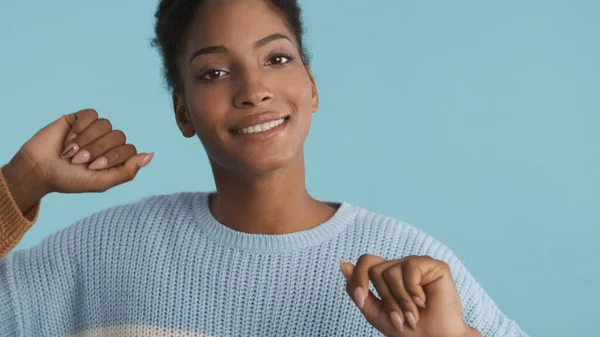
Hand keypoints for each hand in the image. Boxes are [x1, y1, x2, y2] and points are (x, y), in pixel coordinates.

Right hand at [3, 109, 152, 212]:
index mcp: (117, 159)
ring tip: (71, 153)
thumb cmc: (70, 180)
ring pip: (105, 125)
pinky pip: (91, 115)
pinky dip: (81, 128)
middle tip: (79, 161)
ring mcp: (95, 130)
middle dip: (97, 150)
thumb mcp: (102, 182)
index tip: (93, 167)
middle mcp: (108, 143)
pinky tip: (69, 139)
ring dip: (87, 140)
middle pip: (119, 136)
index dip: (112, 157)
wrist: (38, 170)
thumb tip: (150, 155)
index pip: (130, 149)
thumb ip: (128, 171)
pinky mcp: (80, 119)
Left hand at [340, 254, 479, 336]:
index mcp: (388, 275)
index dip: (358, 279)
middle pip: (375, 270)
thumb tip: (343, 263)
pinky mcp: (434, 266)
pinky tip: (423, 302)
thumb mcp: (375, 312)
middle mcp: (401, 266)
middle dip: (384, 299)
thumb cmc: (408, 330)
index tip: (362, 302)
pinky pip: (410, 268)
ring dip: (400, 301)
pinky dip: (413, 292)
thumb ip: (358, 289)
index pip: (365, 262)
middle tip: (399, 319)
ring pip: (390, 271)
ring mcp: (417, 264)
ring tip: (412, 316)